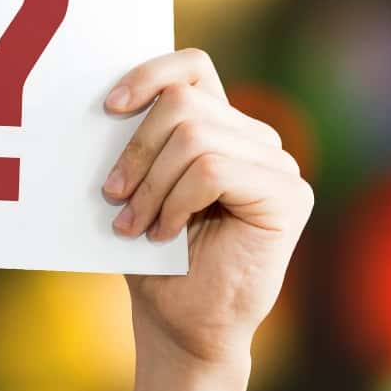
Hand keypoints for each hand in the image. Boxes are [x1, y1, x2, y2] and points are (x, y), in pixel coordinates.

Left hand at [102, 49, 312, 365]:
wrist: (180, 323)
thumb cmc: (153, 256)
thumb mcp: (135, 187)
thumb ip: (135, 141)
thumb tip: (101, 101)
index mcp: (221, 126)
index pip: (192, 68)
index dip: (149, 74)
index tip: (109, 107)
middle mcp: (256, 138)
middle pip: (182, 104)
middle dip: (136, 151)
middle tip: (112, 196)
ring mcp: (278, 164)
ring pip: (193, 137)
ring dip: (151, 185)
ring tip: (134, 223)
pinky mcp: (289, 195)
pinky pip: (213, 170)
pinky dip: (176, 202)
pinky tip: (166, 233)